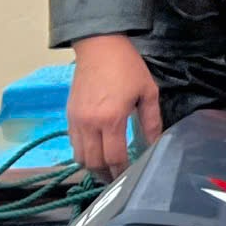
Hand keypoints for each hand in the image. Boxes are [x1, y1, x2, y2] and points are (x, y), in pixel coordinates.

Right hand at [67, 34, 162, 179]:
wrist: (100, 47)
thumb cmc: (127, 67)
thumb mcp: (147, 91)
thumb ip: (151, 121)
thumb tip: (156, 143)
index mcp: (111, 119)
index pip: (115, 157)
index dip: (123, 171)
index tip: (131, 176)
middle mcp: (90, 123)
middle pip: (94, 163)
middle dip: (107, 175)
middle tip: (118, 178)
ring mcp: (76, 121)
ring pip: (80, 157)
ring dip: (93, 166)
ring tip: (107, 168)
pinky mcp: (69, 116)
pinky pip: (73, 144)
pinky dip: (83, 153)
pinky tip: (95, 151)